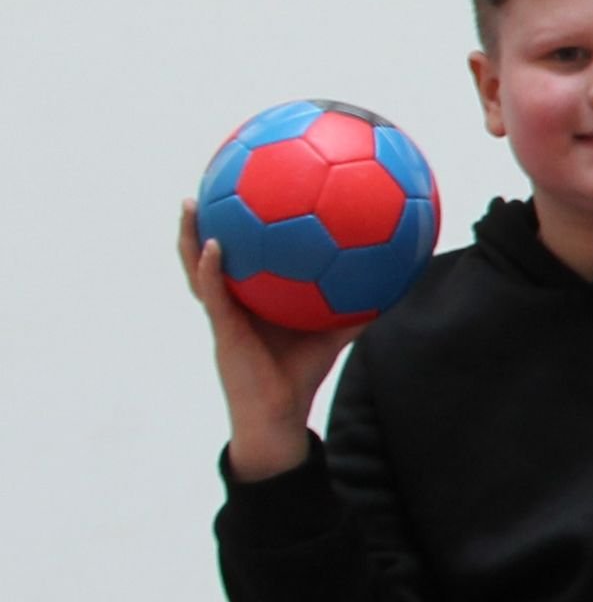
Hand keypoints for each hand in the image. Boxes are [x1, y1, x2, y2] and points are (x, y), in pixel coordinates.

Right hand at [179, 203, 352, 482]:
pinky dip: (210, 270)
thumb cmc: (301, 375)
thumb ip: (356, 309)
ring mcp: (223, 314)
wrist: (279, 414)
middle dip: (202, 223)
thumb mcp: (333, 334)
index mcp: (252, 299)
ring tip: (189, 206)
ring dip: (190, 238)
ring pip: (197, 270)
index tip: (239, 193)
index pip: (240, 258)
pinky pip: (212, 294)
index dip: (235, 229)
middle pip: (209, 256)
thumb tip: (393, 284)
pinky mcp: (222, 329)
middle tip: (203, 187)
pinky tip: (214, 247)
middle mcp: (233, 302)